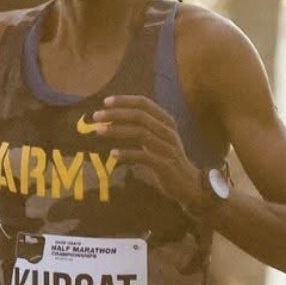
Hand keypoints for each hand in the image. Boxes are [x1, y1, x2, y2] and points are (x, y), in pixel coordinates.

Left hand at [88, 94, 202, 207]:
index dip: (124, 100)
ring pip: (141, 133)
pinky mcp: (165, 165)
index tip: (106, 102)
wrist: (189, 184)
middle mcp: (168, 131)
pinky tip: (113, 154)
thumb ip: (143, 127)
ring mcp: (167, 148)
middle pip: (140, 116)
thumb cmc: (168, 159)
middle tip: (96, 116)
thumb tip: (113, 118)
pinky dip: (127, 153)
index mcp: (166, 121)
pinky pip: (144, 156)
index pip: (144, 103)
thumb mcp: (158, 138)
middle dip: (116, 114)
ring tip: (99, 131)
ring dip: (117, 130)